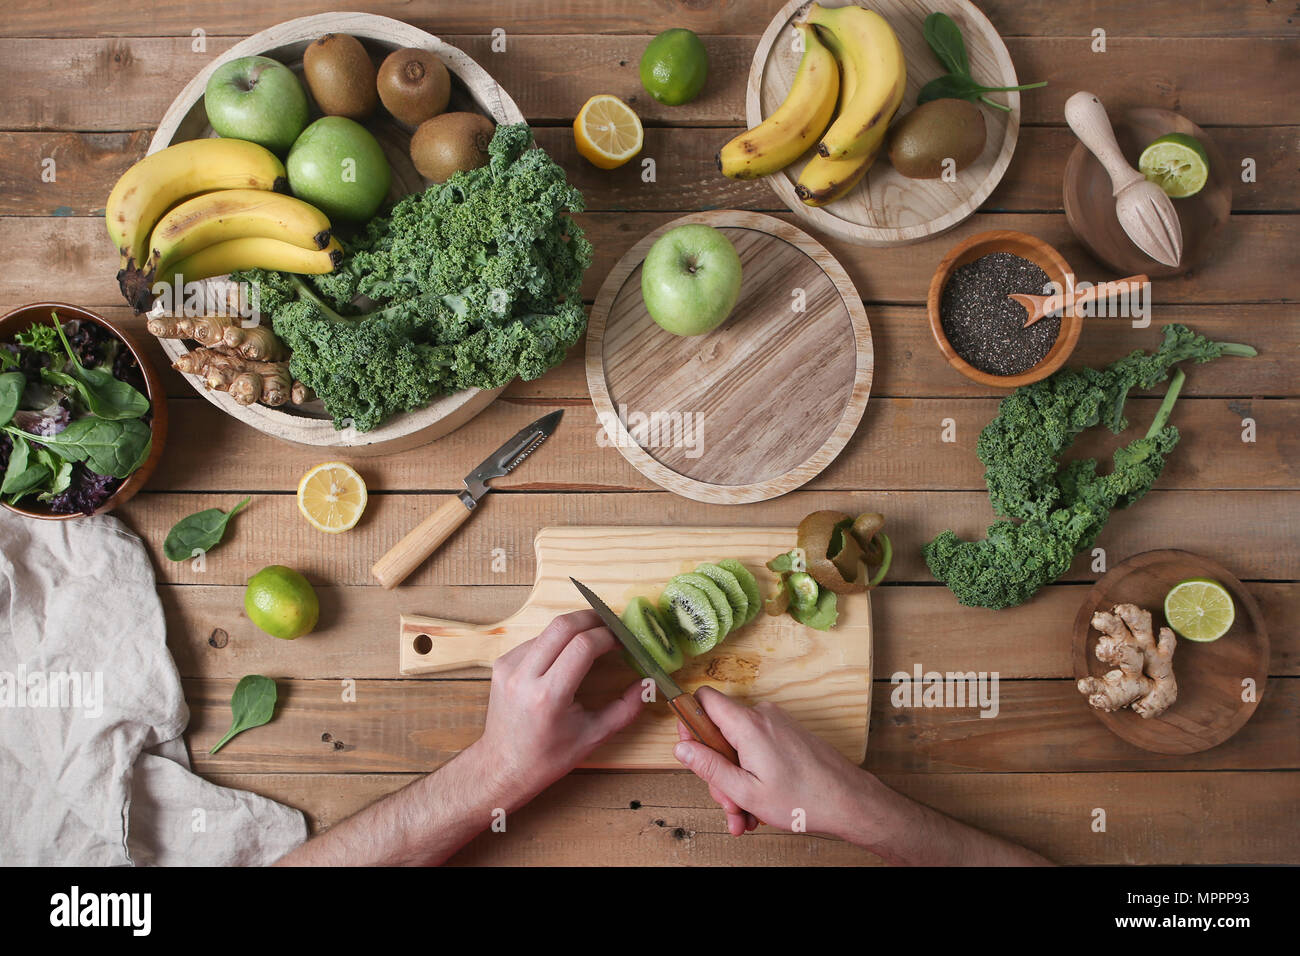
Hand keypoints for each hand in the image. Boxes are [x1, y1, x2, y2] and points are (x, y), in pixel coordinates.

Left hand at [472, 610, 642, 808]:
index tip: (623, 640)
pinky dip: (556, 641)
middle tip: (612, 626)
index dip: (608, 636)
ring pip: (548, 630)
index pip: (582, 646)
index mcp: (549, 696)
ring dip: (575, 629)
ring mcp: (508, 667)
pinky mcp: (501, 664)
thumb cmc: (549, 757)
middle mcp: (524, 676)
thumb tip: (648, 683)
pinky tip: (567, 656)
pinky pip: (535, 640)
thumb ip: (626, 709)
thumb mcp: (593, 737)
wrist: (503, 767)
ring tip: (594, 640)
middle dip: (593, 618)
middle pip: (563, 625)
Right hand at [673, 687, 875, 840]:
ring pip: (739, 747)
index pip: (704, 699)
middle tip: (729, 805)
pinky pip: (757, 749)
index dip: (689, 721)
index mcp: (748, 725)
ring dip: (737, 782)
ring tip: (748, 815)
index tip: (691, 750)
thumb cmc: (804, 799)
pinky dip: (754, 775)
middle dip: (718, 771)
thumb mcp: (746, 791)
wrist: (849, 801)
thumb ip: (709, 767)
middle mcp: (763, 716)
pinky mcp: (787, 734)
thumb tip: (681, 748)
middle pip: (720, 732)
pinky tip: (760, 805)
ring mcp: (777, 724)